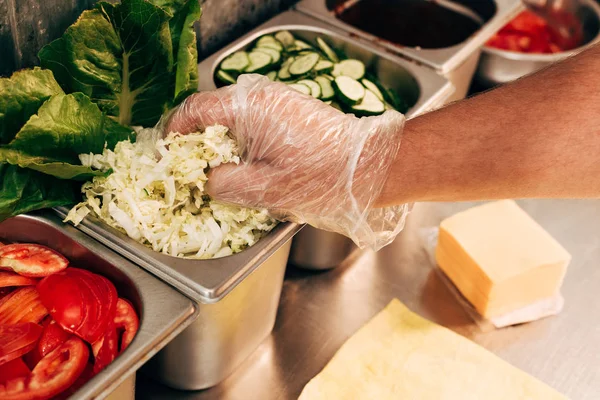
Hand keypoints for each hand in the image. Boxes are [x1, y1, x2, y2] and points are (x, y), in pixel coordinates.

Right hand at [166, 74, 407, 249]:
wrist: (369, 168)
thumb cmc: (320, 178)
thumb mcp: (264, 189)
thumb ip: (223, 182)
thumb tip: (205, 180)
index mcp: (248, 107)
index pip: (193, 110)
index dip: (173, 134)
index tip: (168, 157)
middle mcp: (260, 96)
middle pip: (210, 113)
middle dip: (195, 142)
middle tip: (192, 172)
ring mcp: (276, 101)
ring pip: (231, 119)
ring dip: (219, 144)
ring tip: (219, 174)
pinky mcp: (288, 112)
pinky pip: (252, 123)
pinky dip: (241, 143)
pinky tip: (247, 167)